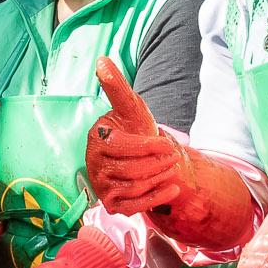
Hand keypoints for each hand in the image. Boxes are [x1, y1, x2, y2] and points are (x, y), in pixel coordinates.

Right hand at [83, 57, 254, 248]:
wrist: (141, 157)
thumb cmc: (134, 129)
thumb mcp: (131, 108)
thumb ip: (117, 86)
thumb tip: (102, 60)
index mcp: (96, 140)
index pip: (121, 146)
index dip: (147, 146)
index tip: (165, 142)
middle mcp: (94, 165)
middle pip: (130, 169)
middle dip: (157, 163)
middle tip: (173, 157)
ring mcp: (101, 186)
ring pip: (135, 187)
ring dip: (159, 178)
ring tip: (172, 169)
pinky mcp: (111, 204)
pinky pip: (135, 206)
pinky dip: (157, 197)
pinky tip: (173, 188)